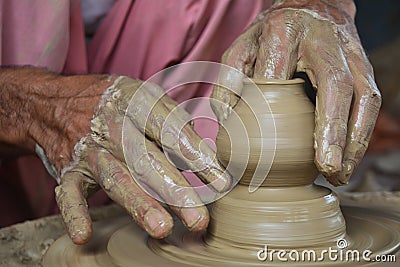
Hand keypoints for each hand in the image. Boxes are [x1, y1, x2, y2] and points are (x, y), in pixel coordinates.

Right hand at [0, 68, 230, 243]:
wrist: (57, 103)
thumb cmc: (114, 103)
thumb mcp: (145, 96)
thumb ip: (174, 123)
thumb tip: (206, 156)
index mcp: (135, 102)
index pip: (169, 129)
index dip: (194, 154)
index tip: (220, 181)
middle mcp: (112, 126)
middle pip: (147, 159)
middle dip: (174, 190)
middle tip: (198, 218)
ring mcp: (90, 150)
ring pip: (116, 178)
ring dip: (138, 203)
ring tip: (162, 228)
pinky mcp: (69, 169)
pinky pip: (68, 192)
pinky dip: (74, 213)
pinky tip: (84, 235)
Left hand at [211, 0, 380, 185]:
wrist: (310, 6)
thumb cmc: (269, 36)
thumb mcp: (240, 49)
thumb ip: (228, 82)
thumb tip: (227, 123)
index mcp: (283, 31)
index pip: (279, 71)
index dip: (278, 109)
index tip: (271, 144)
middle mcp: (322, 39)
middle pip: (334, 84)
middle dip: (332, 128)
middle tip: (327, 167)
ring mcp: (349, 51)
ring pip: (362, 96)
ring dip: (354, 139)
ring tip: (340, 173)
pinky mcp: (365, 64)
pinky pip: (371, 101)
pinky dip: (362, 133)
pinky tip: (349, 159)